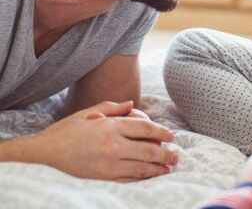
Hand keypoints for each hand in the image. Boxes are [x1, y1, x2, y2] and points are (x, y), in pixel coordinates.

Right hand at [32, 100, 177, 180]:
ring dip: (158, 168)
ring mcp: (109, 164)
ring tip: (169, 167)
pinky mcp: (103, 177)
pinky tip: (150, 176)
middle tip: (176, 155)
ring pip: (141, 167)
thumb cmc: (67, 130)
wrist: (44, 153)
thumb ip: (113, 108)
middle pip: (148, 150)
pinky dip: (142, 178)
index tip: (171, 135)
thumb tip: (132, 104)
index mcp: (111, 126)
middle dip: (165, 153)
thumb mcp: (89, 112)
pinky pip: (128, 178)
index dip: (161, 132)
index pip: (144, 129)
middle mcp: (113, 145)